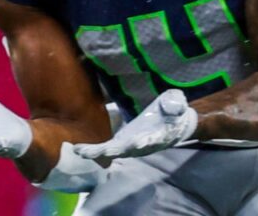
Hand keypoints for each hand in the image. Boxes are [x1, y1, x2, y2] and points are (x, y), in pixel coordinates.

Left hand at [73, 89, 196, 161]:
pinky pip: (107, 148)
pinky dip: (95, 150)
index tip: (137, 142)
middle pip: (124, 149)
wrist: (175, 125)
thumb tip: (174, 105)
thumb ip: (174, 105)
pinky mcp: (124, 143)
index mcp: (156, 135)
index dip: (142, 142)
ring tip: (80, 150)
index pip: (148, 140)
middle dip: (109, 150)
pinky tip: (79, 149)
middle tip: (96, 150)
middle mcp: (142, 144)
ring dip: (97, 152)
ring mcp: (131, 146)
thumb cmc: (175, 112)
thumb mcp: (177, 104)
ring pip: (112, 152)